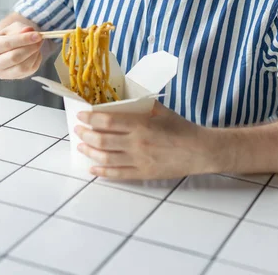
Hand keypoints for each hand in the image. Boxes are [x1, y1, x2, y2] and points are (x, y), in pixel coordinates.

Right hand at [0, 22, 42, 79]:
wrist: (12, 46)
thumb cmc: (11, 35)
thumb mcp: (14, 28)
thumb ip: (20, 29)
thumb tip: (29, 31)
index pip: (6, 44)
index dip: (23, 39)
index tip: (37, 35)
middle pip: (14, 58)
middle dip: (30, 47)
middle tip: (40, 39)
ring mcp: (3, 73)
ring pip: (22, 67)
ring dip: (34, 54)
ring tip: (37, 44)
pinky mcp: (15, 78)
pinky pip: (29, 70)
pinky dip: (36, 59)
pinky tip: (35, 52)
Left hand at [74, 101, 211, 179]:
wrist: (199, 151)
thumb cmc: (181, 128)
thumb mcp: (161, 111)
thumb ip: (141, 106)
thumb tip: (123, 102)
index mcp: (141, 124)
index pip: (107, 120)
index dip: (90, 118)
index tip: (81, 115)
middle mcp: (136, 143)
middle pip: (102, 139)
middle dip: (85, 134)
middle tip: (77, 130)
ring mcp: (138, 160)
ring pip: (105, 157)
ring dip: (89, 152)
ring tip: (80, 147)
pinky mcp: (143, 173)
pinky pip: (117, 174)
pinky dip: (102, 171)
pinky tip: (92, 168)